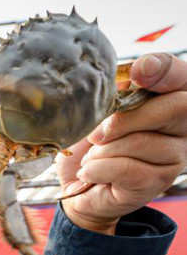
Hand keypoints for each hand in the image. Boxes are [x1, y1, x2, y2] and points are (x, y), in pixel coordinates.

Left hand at [58, 53, 186, 233]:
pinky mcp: (158, 181)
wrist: (77, 184)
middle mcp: (183, 125)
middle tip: (94, 133)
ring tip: (90, 156)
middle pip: (174, 107)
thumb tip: (114, 80)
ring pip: (143, 141)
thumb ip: (112, 92)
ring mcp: (175, 155)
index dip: (163, 70)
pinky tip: (88, 172)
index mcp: (168, 97)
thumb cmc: (90, 143)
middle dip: (125, 118)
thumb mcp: (96, 111)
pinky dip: (99, 168)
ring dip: (104, 149)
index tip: (138, 71)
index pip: (179, 75)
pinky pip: (128, 168)